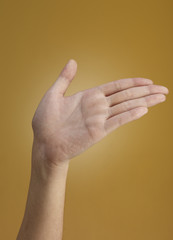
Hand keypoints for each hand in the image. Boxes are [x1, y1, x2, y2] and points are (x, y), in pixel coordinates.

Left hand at [31, 59, 168, 167]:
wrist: (43, 143)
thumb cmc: (45, 121)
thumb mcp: (53, 94)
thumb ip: (65, 78)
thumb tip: (73, 61)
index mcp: (89, 96)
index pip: (116, 87)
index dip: (132, 83)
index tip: (148, 80)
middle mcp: (98, 107)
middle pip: (126, 96)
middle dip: (145, 91)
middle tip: (163, 89)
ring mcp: (99, 119)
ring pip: (126, 107)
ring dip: (144, 101)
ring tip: (160, 97)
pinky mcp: (97, 132)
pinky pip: (117, 121)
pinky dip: (130, 115)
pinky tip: (143, 110)